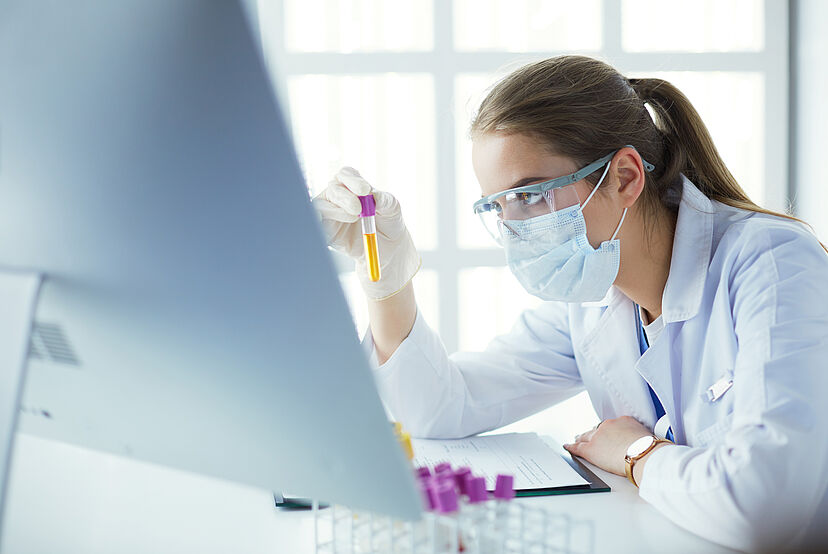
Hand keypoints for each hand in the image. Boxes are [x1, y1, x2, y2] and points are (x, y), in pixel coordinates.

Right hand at [312, 167, 419, 299]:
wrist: (389, 249)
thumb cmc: (389, 223)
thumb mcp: (393, 210)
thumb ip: (385, 200)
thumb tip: (374, 195)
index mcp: (353, 186)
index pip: (346, 174)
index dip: (352, 180)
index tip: (365, 190)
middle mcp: (338, 197)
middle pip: (333, 189)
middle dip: (345, 197)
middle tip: (358, 208)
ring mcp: (330, 214)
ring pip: (321, 206)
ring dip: (335, 211)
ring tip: (354, 218)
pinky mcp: (327, 232)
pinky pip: (318, 227)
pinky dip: (323, 225)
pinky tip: (334, 229)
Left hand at [563, 415, 657, 477]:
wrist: (644, 454)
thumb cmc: (651, 449)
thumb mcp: (648, 437)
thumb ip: (640, 438)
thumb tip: (644, 444)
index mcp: (624, 421)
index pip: (612, 425)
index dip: (608, 431)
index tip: (609, 435)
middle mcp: (609, 425)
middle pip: (597, 429)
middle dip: (593, 433)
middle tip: (590, 436)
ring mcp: (598, 436)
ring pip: (586, 436)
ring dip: (581, 438)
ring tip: (577, 440)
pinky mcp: (591, 449)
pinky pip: (578, 447)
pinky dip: (572, 447)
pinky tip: (568, 447)